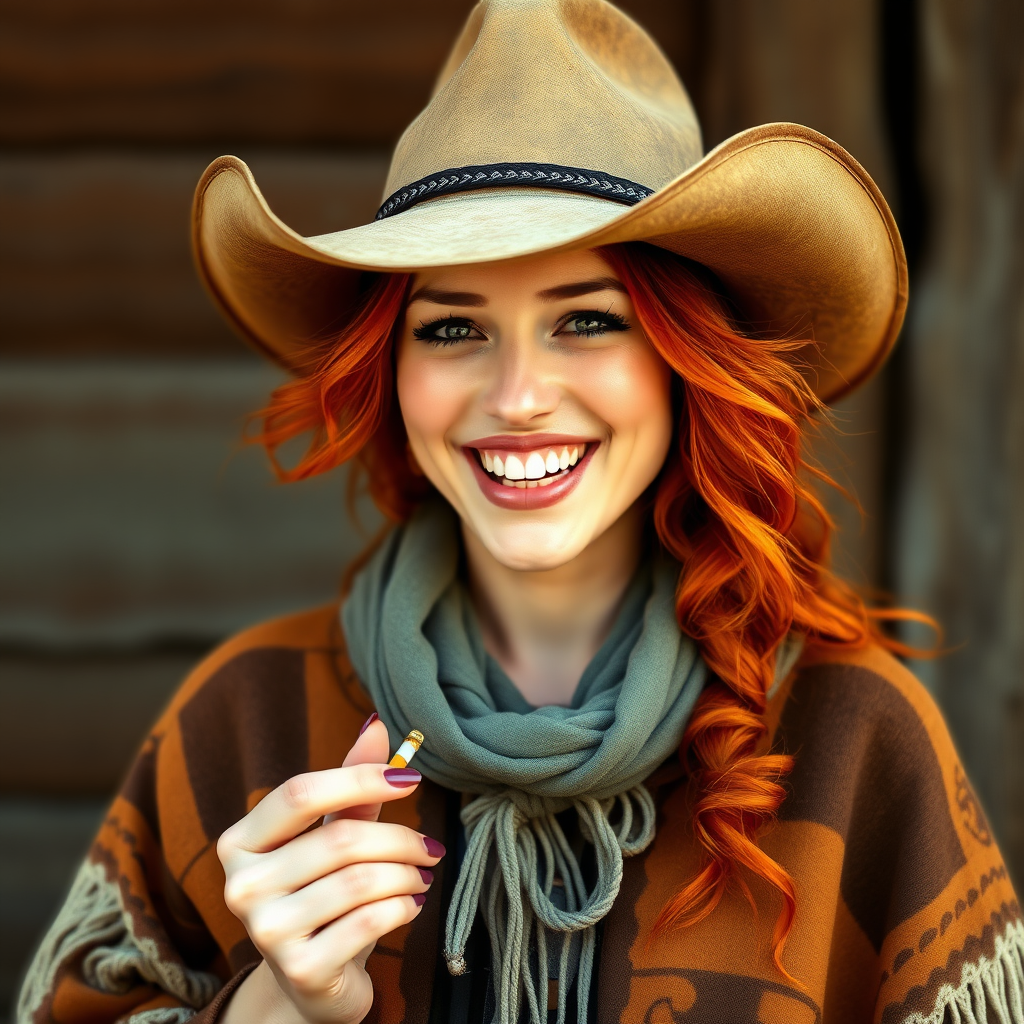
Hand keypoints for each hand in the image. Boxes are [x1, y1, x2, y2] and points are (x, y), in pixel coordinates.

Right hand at [217, 717, 443, 1023]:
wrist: (312, 982)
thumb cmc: (323, 896)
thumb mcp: (331, 836)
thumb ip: (351, 787)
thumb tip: (377, 725)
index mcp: (240, 842)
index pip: (299, 792)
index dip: (360, 779)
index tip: (411, 779)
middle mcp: (241, 886)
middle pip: (339, 839)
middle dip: (399, 838)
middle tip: (430, 847)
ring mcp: (266, 932)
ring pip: (359, 881)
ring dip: (407, 874)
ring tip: (422, 876)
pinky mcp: (299, 969)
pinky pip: (368, 922)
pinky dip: (403, 908)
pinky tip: (411, 905)